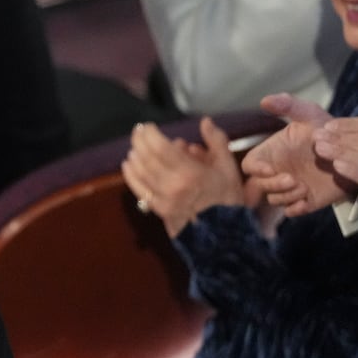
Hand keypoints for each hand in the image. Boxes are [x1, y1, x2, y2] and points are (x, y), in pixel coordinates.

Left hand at [121, 118, 245, 236]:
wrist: (224, 235)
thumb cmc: (229, 200)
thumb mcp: (229, 168)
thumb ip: (216, 142)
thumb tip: (205, 121)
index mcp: (191, 173)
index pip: (161, 148)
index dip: (150, 135)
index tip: (148, 126)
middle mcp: (174, 186)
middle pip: (147, 158)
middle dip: (140, 142)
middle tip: (138, 131)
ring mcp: (164, 199)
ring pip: (141, 173)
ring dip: (135, 156)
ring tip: (134, 146)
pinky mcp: (159, 210)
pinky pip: (139, 190)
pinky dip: (131, 175)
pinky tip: (128, 165)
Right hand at [242, 94, 352, 214]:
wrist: (355, 150)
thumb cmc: (328, 130)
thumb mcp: (309, 114)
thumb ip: (288, 106)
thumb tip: (264, 100)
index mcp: (271, 153)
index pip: (250, 166)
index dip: (255, 169)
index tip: (269, 168)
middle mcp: (277, 172)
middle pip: (259, 186)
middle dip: (272, 185)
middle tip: (292, 179)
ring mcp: (290, 188)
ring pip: (275, 199)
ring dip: (286, 196)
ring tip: (304, 187)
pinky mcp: (306, 201)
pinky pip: (292, 211)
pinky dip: (296, 208)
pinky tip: (306, 200)